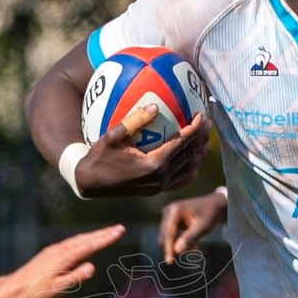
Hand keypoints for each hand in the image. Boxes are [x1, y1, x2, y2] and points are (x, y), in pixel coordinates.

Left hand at [10, 224, 126, 297]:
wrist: (16, 286)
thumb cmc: (37, 291)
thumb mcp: (58, 288)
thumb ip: (76, 277)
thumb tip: (92, 267)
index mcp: (64, 257)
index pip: (90, 245)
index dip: (105, 238)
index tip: (119, 231)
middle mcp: (60, 249)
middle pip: (86, 239)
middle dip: (103, 233)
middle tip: (119, 228)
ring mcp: (55, 249)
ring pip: (78, 239)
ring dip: (94, 235)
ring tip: (107, 232)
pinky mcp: (51, 252)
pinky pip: (71, 242)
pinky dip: (83, 239)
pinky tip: (86, 241)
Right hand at [74, 104, 212, 198]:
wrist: (88, 183)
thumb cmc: (98, 157)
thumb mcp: (112, 136)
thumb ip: (135, 121)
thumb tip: (156, 106)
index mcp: (153, 164)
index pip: (182, 143)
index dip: (194, 128)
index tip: (201, 115)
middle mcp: (160, 178)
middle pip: (189, 156)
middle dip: (201, 139)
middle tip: (209, 123)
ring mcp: (158, 187)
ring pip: (188, 170)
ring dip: (199, 155)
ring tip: (207, 142)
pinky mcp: (154, 191)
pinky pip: (178, 182)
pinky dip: (189, 172)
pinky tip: (194, 166)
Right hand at [159, 190, 228, 263]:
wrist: (215, 204)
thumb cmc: (210, 213)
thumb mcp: (203, 227)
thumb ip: (189, 238)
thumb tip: (176, 251)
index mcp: (175, 210)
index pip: (168, 233)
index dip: (168, 248)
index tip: (169, 262)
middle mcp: (168, 211)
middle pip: (165, 236)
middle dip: (173, 248)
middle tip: (187, 255)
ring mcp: (168, 215)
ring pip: (167, 237)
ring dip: (178, 245)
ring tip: (194, 248)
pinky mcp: (171, 220)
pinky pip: (172, 235)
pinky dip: (181, 242)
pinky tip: (193, 246)